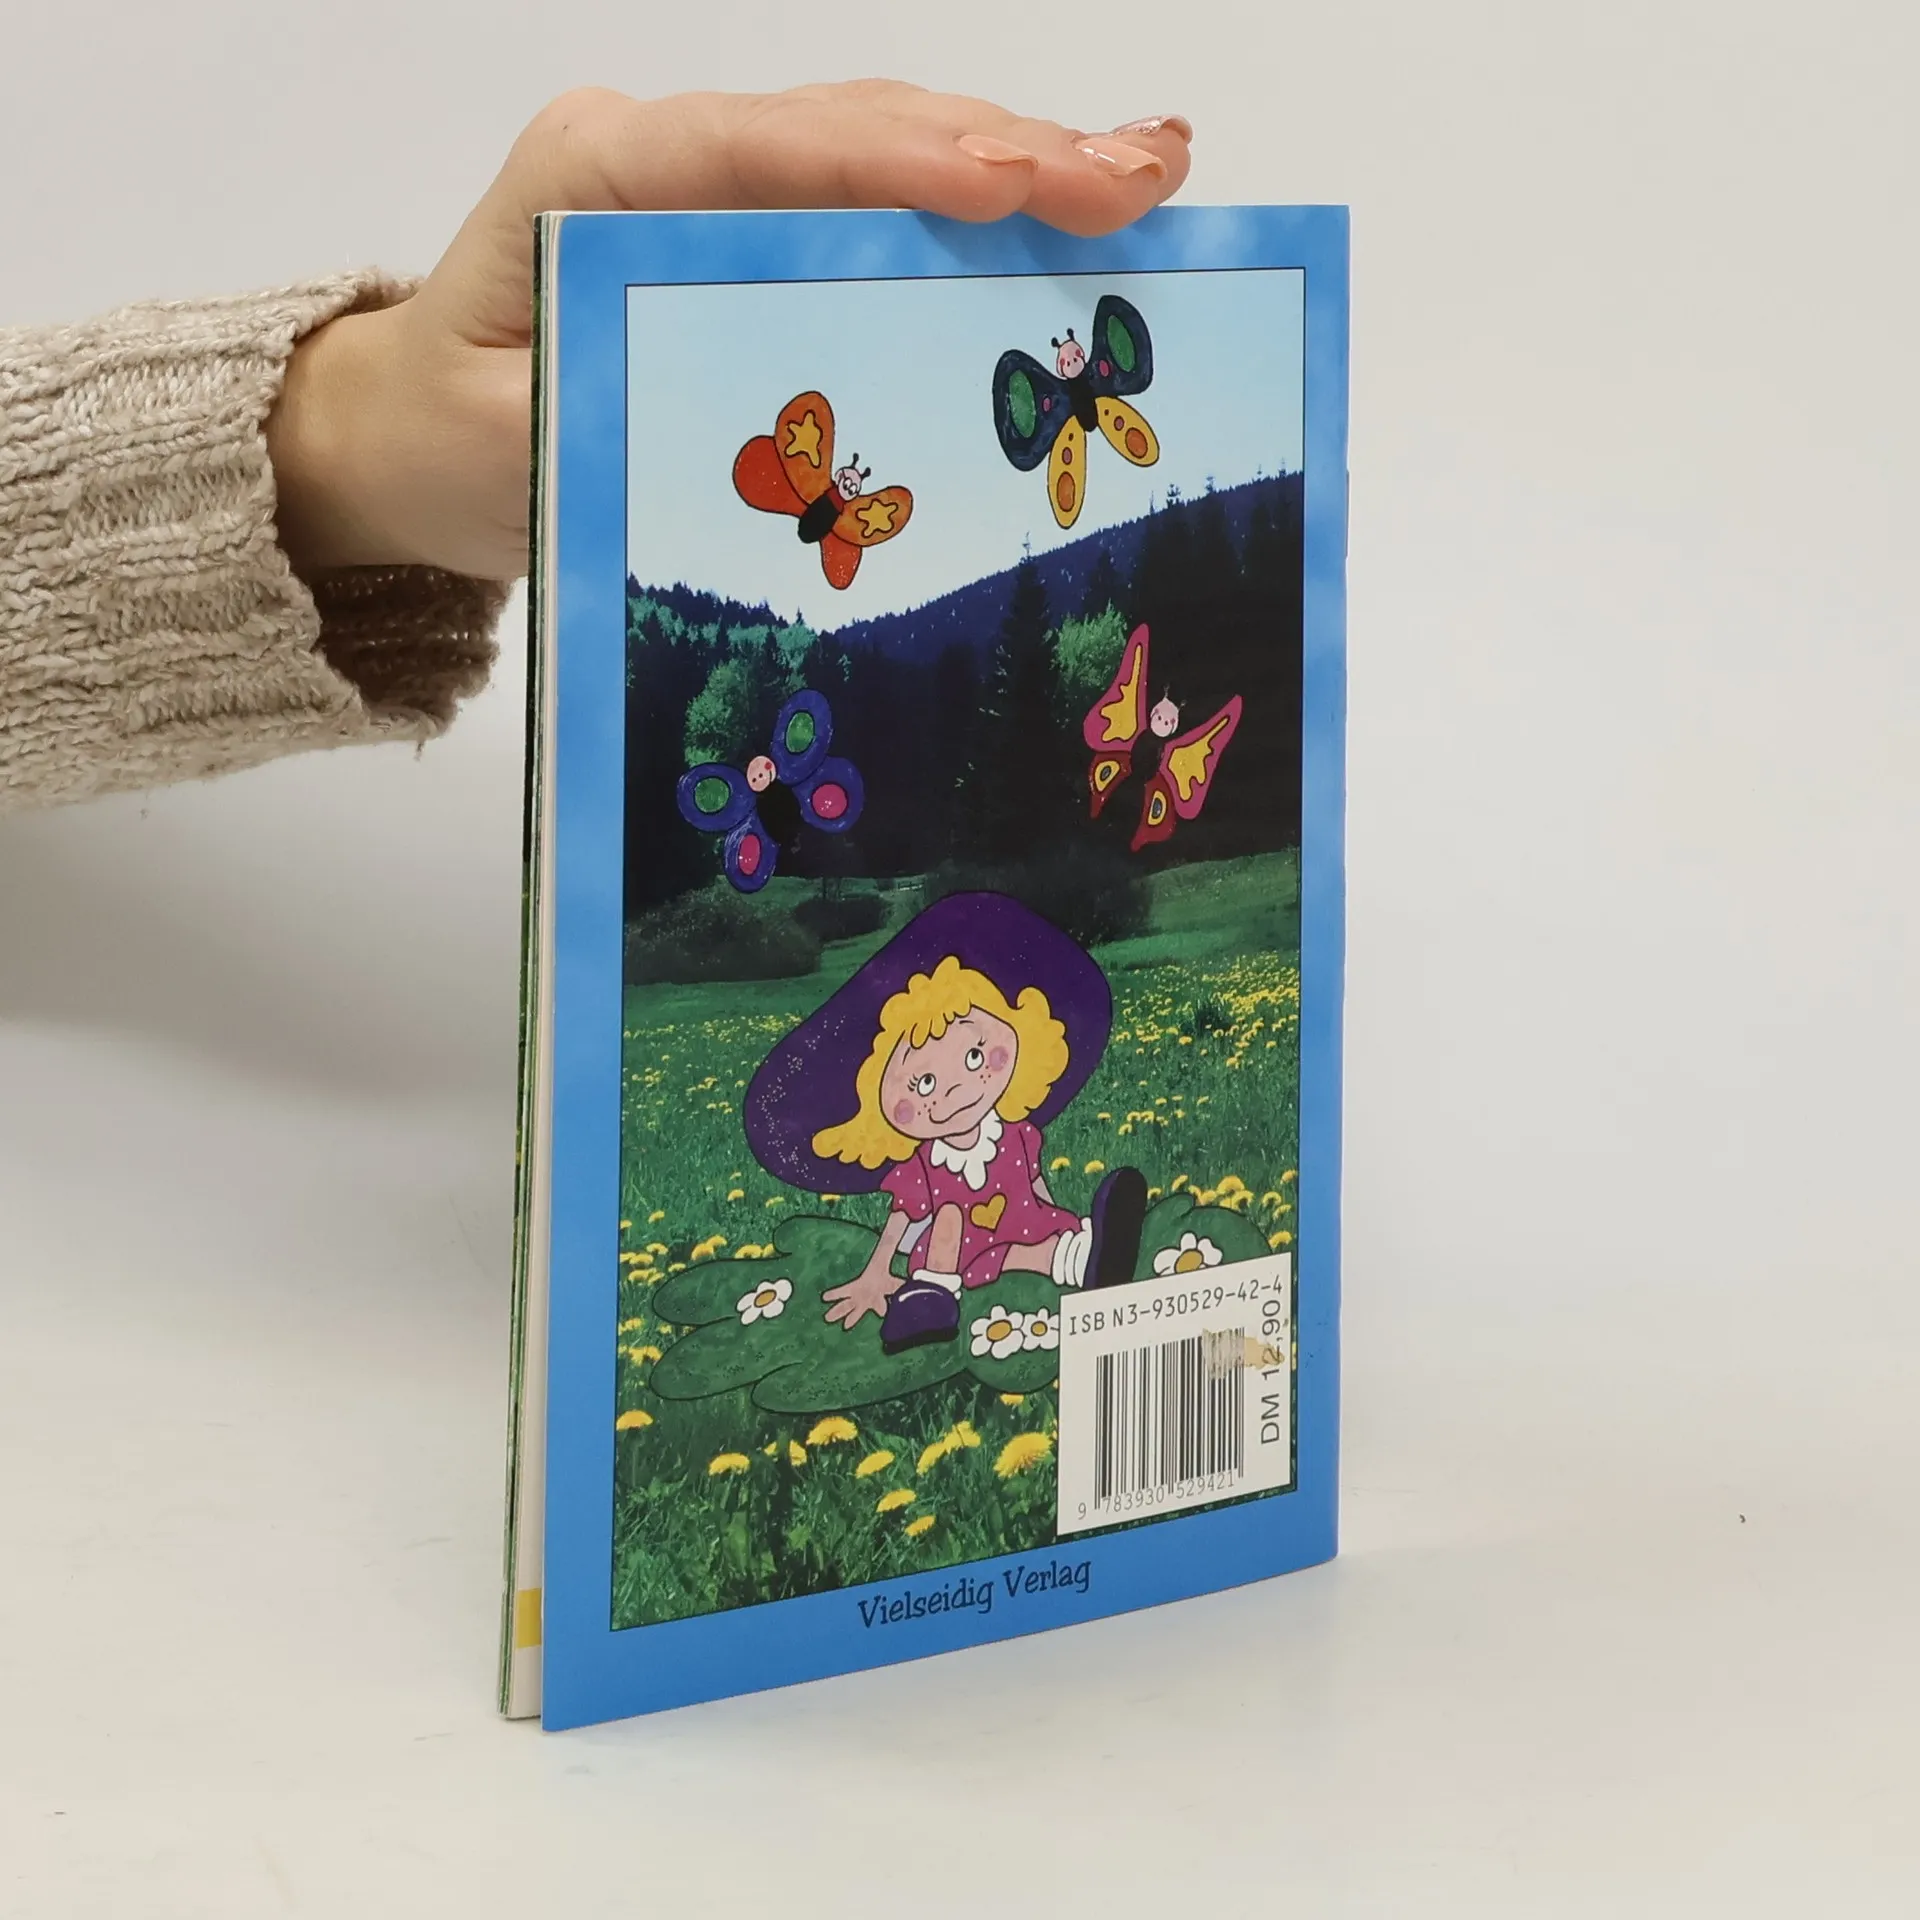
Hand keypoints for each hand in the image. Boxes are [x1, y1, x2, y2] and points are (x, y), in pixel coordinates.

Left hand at [267, 83, 1193, 580]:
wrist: (401, 435)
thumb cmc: (443, 436)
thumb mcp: (507, 447)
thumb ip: (621, 418)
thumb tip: (767, 434)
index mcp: (597, 175)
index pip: (765, 148)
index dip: (895, 159)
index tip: (1009, 183)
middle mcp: (667, 155)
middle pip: (853, 128)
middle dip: (1006, 148)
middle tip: (1141, 176)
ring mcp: (713, 185)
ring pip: (883, 151)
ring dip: (1018, 164)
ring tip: (1147, 176)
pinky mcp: (748, 232)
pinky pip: (875, 205)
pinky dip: (977, 210)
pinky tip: (1068, 206)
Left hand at [823, 1259, 903, 1330]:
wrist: (877, 1273)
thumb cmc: (886, 1282)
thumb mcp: (896, 1284)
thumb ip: (903, 1286)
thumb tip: (914, 1285)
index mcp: (878, 1302)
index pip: (880, 1307)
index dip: (880, 1309)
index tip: (881, 1313)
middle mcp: (865, 1302)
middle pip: (858, 1311)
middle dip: (851, 1319)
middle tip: (845, 1327)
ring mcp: (857, 1296)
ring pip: (846, 1305)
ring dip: (836, 1311)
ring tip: (827, 1318)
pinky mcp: (851, 1288)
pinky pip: (841, 1292)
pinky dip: (833, 1294)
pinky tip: (824, 1298)